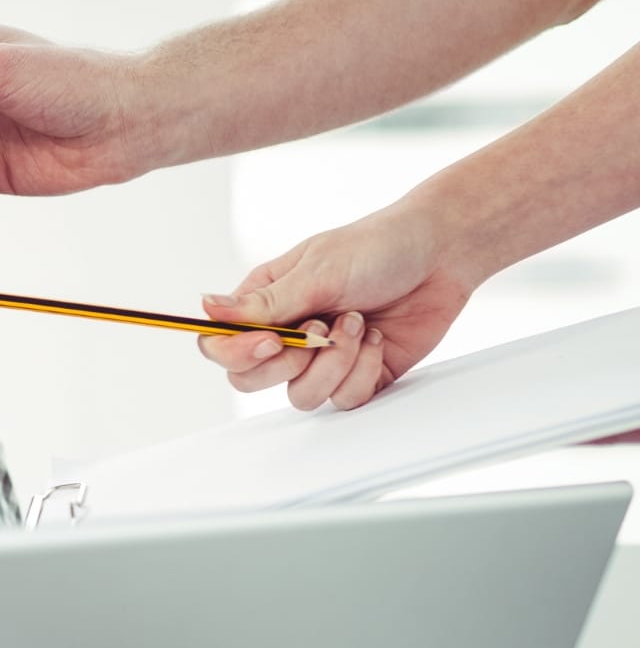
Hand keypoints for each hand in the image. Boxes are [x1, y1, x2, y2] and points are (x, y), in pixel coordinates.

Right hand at [194, 204, 474, 409]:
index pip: (220, 343)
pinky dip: (362, 371)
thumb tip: (206, 309)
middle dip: (289, 363)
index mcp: (265, 303)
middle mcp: (287, 334)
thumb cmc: (378, 248)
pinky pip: (343, 399)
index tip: (272, 341)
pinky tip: (374, 338)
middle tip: (319, 333)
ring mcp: (321, 359)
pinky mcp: (357, 375)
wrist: (442, 255)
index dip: (237, 353)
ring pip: (300, 395)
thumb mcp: (317, 271)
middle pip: (250, 380)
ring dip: (334, 363)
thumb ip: (264, 302)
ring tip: (357, 324)